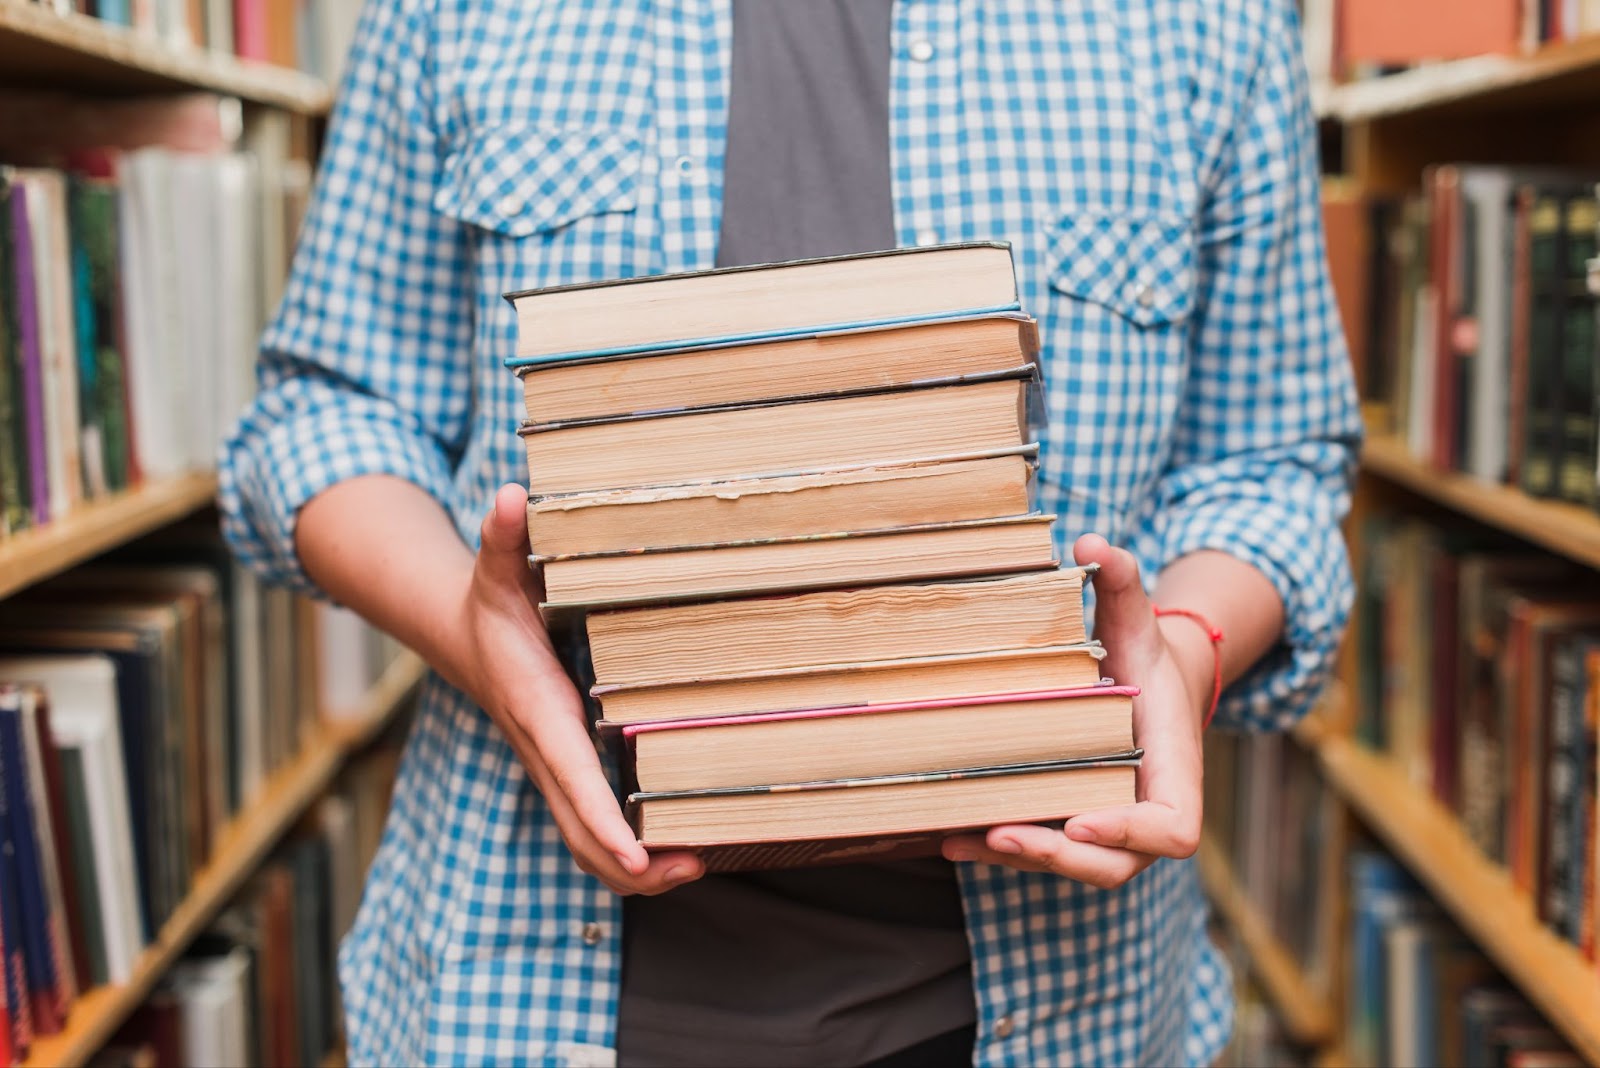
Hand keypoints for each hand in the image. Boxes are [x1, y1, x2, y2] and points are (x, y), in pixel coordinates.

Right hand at [454, 483, 703, 895]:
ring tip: (693, 866)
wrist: (463, 636)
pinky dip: (629, 848)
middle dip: (630, 866)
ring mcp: (555, 768)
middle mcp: (545, 751)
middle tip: (691, 867)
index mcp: (537, 710)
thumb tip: (512, 497)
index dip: (604, 822)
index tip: (636, 855)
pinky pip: (593, 825)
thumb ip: (505, 537)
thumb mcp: (498, 567)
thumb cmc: (492, 604)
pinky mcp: (567, 771)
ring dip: (634, 869)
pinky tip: (678, 845)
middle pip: (580, 833)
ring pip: (584, 841)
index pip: (571, 777)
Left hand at [941, 533, 1205, 887]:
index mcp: (1173, 770)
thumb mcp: (1135, 618)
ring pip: (1069, 865)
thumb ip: (1122, 581)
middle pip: (1112, 864)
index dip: (1133, 833)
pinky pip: (1040, 850)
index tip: (1084, 820)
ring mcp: (1106, 827)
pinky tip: (946, 836)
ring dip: (1018, 858)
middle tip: (1003, 831)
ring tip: (962, 836)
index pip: (1172, 828)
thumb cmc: (1144, 655)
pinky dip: (996, 848)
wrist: (1145, 689)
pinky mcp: (1069, 824)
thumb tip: (1092, 541)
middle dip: (1058, 856)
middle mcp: (1143, 810)